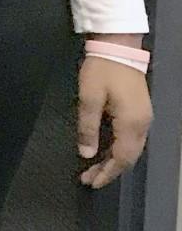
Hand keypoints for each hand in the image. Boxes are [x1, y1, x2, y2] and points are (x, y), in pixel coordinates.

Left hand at [76, 50, 151, 188]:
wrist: (119, 47)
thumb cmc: (101, 71)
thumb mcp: (88, 98)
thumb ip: (87, 128)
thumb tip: (86, 154)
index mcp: (131, 123)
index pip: (121, 158)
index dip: (107, 173)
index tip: (90, 182)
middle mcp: (143, 125)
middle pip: (128, 157)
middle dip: (109, 170)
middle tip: (88, 179)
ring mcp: (144, 118)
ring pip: (131, 149)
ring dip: (113, 161)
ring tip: (93, 169)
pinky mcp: (140, 112)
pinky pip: (132, 139)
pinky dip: (118, 149)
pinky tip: (105, 150)